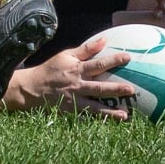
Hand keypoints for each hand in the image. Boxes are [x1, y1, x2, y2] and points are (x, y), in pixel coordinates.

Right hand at [2, 37, 136, 117]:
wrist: (34, 88)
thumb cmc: (52, 69)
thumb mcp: (66, 55)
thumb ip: (86, 49)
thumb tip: (104, 40)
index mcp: (76, 69)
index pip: (98, 64)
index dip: (113, 60)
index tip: (128, 58)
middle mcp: (77, 85)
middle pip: (99, 87)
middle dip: (115, 89)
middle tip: (131, 90)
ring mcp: (74, 100)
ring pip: (95, 107)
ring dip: (110, 112)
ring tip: (125, 116)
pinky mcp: (71, 111)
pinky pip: (87, 117)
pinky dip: (98, 120)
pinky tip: (109, 123)